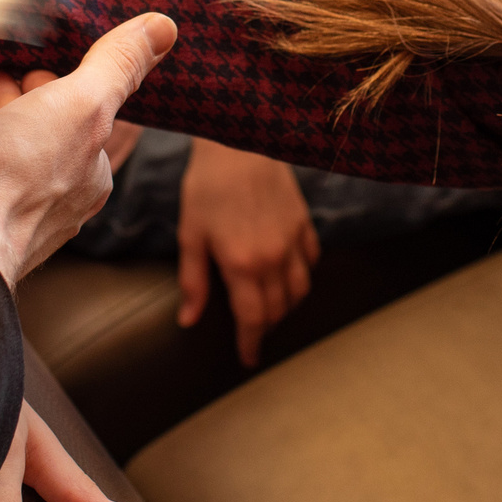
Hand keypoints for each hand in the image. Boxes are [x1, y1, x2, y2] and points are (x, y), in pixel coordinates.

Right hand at [0, 14, 176, 281]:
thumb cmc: (18, 180)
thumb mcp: (82, 107)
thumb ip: (118, 66)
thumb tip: (164, 25)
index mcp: (85, 172)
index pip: (74, 112)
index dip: (54, 84)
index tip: (34, 66)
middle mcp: (40, 193)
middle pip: (25, 125)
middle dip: (7, 94)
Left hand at [177, 139, 319, 367]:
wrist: (239, 142)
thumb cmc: (208, 187)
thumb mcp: (191, 234)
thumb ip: (193, 281)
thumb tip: (189, 320)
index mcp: (243, 265)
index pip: (253, 319)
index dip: (251, 343)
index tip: (248, 358)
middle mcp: (274, 258)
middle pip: (279, 309)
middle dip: (267, 327)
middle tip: (253, 332)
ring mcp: (293, 241)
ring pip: (300, 290)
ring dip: (287, 306)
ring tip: (271, 309)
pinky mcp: (304, 222)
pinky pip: (311, 261)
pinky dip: (303, 276)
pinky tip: (289, 275)